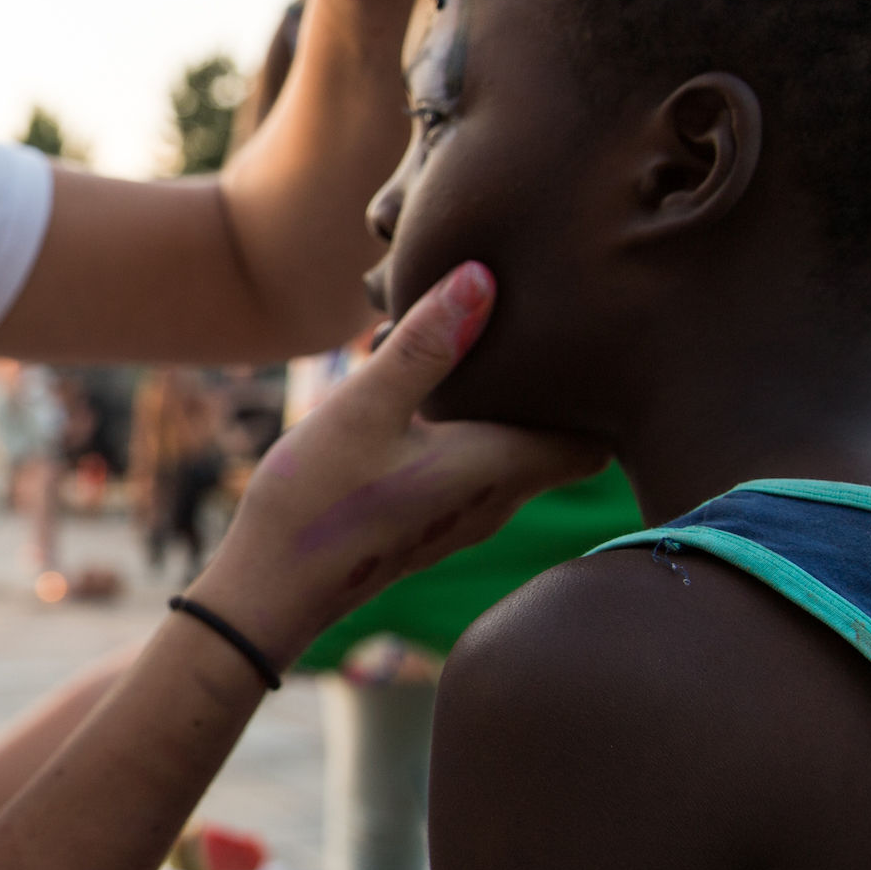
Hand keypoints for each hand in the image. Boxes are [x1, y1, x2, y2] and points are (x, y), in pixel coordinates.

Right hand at [185, 262, 601, 664]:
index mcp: (499, 468)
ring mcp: (465, 516)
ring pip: (517, 455)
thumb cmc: (317, 503)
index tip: (590, 348)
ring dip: (509, 409)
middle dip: (558, 393)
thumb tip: (483, 277)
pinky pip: (480, 468)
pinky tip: (435, 397)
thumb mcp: (364, 408)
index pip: (596, 443)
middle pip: (562, 443)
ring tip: (487, 350)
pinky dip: (476, 430)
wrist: (268, 592)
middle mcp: (497, 499)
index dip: (603, 398)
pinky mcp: (433, 521)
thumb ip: (424, 344)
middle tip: (543, 330)